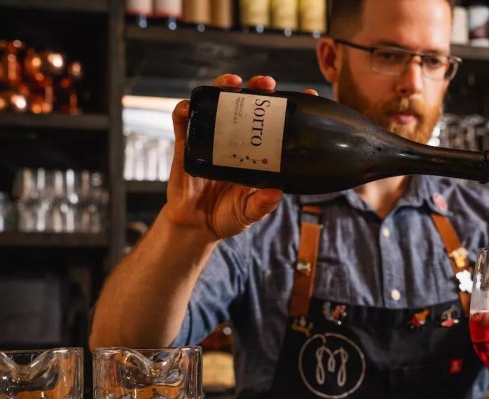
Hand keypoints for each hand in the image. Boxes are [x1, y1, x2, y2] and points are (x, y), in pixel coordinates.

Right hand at [164, 74, 317, 239]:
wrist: (195, 226)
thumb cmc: (227, 216)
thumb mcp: (249, 212)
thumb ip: (261, 205)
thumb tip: (277, 193)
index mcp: (255, 152)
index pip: (274, 123)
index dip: (288, 107)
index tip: (305, 96)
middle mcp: (235, 140)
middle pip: (247, 105)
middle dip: (258, 88)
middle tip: (266, 84)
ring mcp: (210, 140)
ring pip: (217, 104)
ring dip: (223, 87)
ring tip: (232, 83)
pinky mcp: (186, 146)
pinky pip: (182, 124)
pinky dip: (184, 111)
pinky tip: (189, 107)